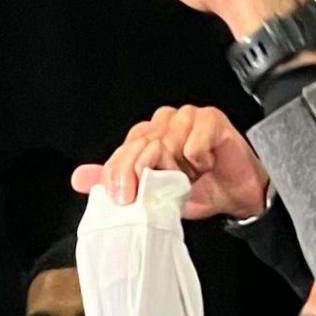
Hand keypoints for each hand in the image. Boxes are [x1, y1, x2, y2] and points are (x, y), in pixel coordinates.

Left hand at [72, 104, 269, 223]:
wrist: (237, 197)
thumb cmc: (199, 191)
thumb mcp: (152, 195)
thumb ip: (118, 183)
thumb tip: (78, 179)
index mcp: (146, 135)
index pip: (121, 152)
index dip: (119, 176)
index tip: (123, 199)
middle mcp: (164, 122)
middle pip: (140, 146)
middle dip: (145, 175)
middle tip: (158, 191)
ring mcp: (188, 117)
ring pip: (165, 144)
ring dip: (178, 171)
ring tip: (191, 178)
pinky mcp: (211, 119)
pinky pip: (192, 144)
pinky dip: (199, 162)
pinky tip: (208, 166)